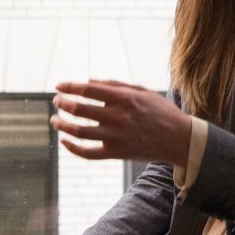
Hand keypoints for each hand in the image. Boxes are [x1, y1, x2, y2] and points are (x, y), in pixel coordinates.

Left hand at [51, 79, 193, 164]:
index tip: (58, 86)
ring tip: (55, 120)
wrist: (179, 139)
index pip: (88, 89)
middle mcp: (118, 117)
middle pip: (79, 109)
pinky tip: (64, 141)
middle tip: (57, 101)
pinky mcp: (116, 153)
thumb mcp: (142, 91)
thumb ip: (115, 85)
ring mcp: (116, 137)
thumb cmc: (160, 111)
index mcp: (124, 98)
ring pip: (79, 132)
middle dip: (63, 103)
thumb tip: (88, 81)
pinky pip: (88, 153)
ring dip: (62, 125)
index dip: (70, 87)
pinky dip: (72, 148)